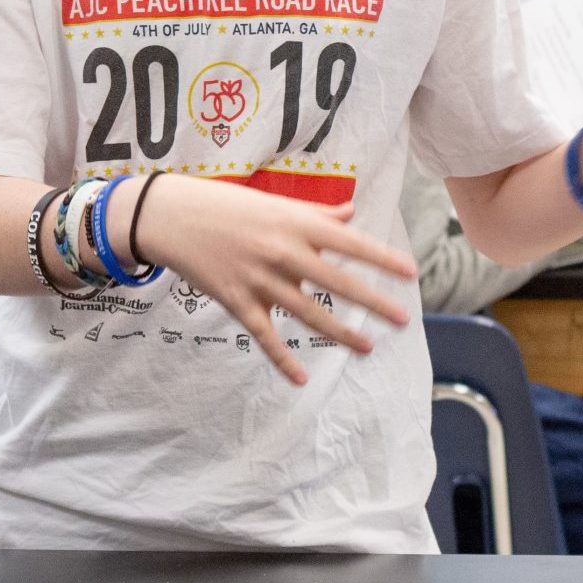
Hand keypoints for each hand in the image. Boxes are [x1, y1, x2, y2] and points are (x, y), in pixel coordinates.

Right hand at [135, 178, 417, 385]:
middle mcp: (283, 251)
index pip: (350, 242)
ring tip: (367, 347)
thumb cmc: (226, 205)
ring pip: (308, 313)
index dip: (382, 259)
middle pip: (337, 282)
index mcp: (295, 223)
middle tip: (402, 319)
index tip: (410, 274)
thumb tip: (350, 213)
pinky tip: (301, 378)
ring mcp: (260, 279)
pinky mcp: (237, 301)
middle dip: (373, 301)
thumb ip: (316, 214)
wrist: (172, 216)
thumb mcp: (275, 203)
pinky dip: (283, 360)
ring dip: (340, 333)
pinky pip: (266, 336)